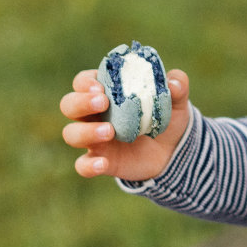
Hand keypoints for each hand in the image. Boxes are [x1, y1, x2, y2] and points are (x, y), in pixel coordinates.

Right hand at [60, 67, 190, 181]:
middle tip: (103, 103)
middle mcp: (95, 114)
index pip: (83, 81)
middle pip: (69, 104)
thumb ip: (178, 86)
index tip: (100, 86)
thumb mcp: (177, 100)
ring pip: (71, 133)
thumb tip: (174, 84)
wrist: (174, 150)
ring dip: (85, 131)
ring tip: (109, 132)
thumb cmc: (168, 117)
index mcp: (108, 92)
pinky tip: (102, 163)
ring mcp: (95, 139)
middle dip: (81, 102)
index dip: (86, 82)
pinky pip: (82, 165)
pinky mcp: (101, 160)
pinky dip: (88, 165)